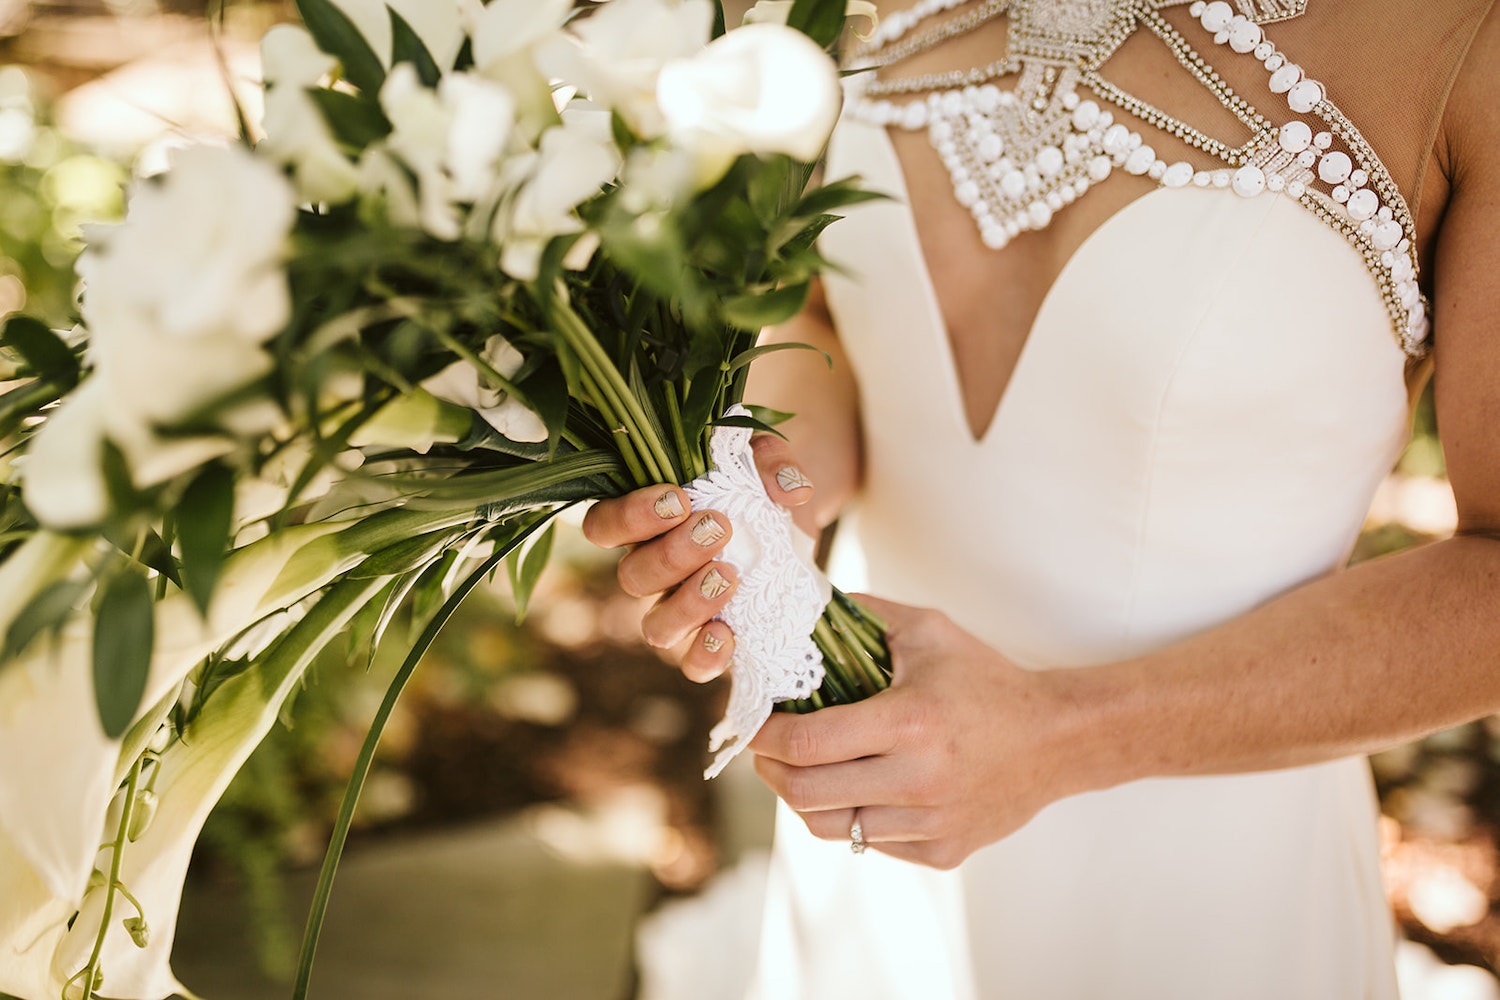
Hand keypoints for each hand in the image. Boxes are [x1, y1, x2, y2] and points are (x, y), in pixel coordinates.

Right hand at [580, 434, 815, 680]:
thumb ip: (770, 462)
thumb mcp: (762, 459)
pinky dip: (706, 657)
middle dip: (674, 554)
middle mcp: (651, 568)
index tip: (680, 499)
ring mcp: (678, 608)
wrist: (791, 525)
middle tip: (719, 528)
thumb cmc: (757, 483)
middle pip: (632, 577)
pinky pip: (692, 664)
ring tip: (730, 576)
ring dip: (689, 604)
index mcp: (643, 521)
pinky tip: (729, 635)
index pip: (604, 525)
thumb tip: (790, 489)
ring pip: (656, 626)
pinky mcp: (712, 636)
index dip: (630, 516)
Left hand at [751, 595, 1083, 869]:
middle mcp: (918, 781)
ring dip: (804, 796)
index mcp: (910, 722)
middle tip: (765, 748)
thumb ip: (863, 614)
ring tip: (805, 767)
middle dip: (770, 769)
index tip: (751, 720)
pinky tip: (857, 785)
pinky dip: (850, 815)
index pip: (807, 742)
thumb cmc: (987, 679)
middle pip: (805, 794)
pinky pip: (869, 841)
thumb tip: (802, 607)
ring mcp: (930, 824)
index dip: (764, 734)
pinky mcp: (941, 851)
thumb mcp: (928, 631)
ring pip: (831, 827)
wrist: (1057, 739)